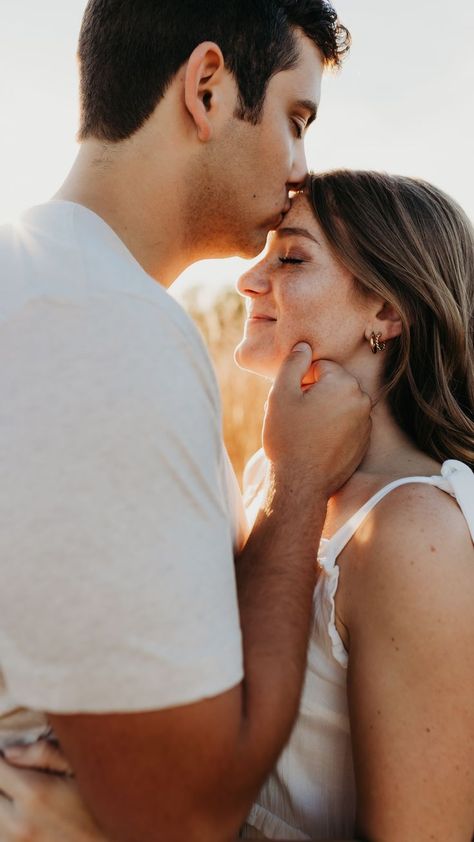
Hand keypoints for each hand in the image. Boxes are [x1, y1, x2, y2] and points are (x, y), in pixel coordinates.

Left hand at [0, 747, 105, 841]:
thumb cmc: (101, 806)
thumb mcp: (81, 769)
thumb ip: (44, 753)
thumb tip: (10, 752)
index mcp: (34, 795)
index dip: (2, 759)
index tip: (10, 756)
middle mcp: (18, 824)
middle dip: (3, 780)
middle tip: (20, 776)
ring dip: (4, 802)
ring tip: (22, 794)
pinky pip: (2, 834)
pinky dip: (7, 821)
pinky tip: (27, 816)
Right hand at [263, 343, 371, 496]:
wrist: (302, 483)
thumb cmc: (288, 438)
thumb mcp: (281, 395)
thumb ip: (294, 363)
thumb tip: (305, 345)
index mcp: (343, 383)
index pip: (320, 366)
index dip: (301, 380)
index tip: (292, 400)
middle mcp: (361, 399)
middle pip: (333, 384)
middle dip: (314, 393)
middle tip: (296, 415)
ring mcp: (365, 422)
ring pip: (339, 403)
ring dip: (323, 410)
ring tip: (305, 430)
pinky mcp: (364, 441)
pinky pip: (346, 423)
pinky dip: (333, 428)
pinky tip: (317, 443)